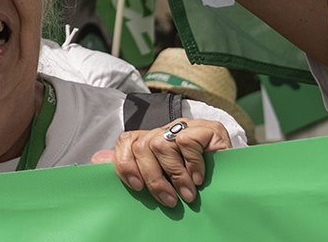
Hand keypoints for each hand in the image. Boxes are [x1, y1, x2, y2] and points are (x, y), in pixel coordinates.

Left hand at [92, 119, 229, 207]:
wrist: (231, 174)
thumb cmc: (191, 179)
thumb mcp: (159, 176)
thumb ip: (129, 166)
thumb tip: (96, 160)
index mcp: (151, 139)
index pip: (127, 141)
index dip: (126, 164)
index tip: (136, 188)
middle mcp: (166, 130)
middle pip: (143, 145)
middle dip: (153, 178)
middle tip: (169, 200)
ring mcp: (186, 127)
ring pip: (162, 144)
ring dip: (175, 175)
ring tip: (187, 194)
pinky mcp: (207, 128)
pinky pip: (187, 141)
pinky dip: (192, 164)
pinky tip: (198, 178)